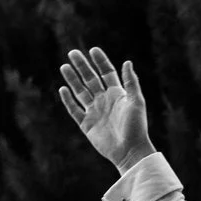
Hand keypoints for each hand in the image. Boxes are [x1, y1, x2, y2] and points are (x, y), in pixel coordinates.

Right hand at [55, 47, 155, 171]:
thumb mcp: (137, 101)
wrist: (130, 151)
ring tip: (64, 66)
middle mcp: (104, 100)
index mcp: (117, 94)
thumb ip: (131, 82)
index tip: (93, 50)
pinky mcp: (87, 124)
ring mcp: (94, 112)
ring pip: (80, 92)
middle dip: (82, 66)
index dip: (100, 61)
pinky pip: (74, 110)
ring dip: (72, 79)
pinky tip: (63, 89)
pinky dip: (68, 100)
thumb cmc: (136, 126)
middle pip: (90, 79)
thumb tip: (127, 61)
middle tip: (72, 53)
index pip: (106, 73)